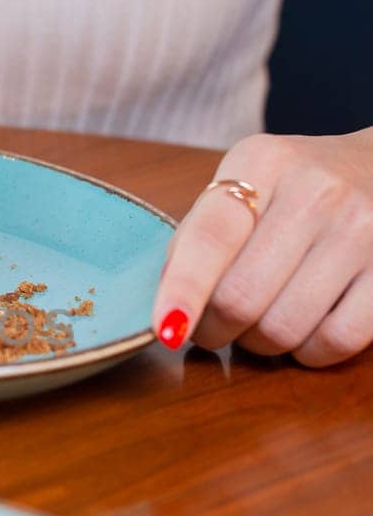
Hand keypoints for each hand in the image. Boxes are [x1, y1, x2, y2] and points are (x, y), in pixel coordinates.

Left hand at [153, 129, 372, 367]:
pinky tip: (304, 333)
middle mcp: (316, 190)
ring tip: (261, 322)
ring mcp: (362, 230)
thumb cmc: (298, 189)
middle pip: (240, 297)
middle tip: (214, 326)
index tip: (166, 330)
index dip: (183, 291)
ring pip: (283, 328)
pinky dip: (308, 353)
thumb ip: (202, 235)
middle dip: (214, 329)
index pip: (211, 236)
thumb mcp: (247, 184)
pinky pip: (335, 341)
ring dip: (259, 345)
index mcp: (263, 161)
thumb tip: (164, 306)